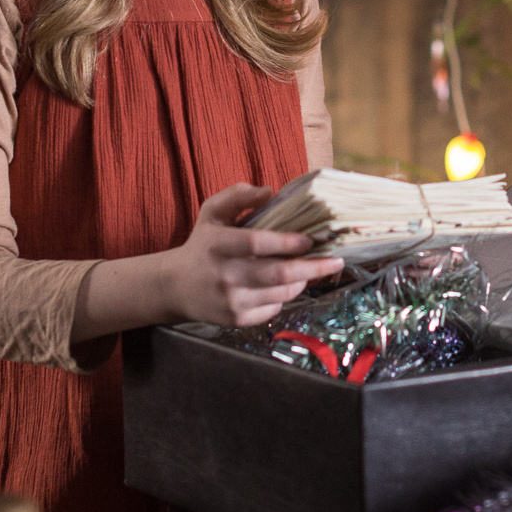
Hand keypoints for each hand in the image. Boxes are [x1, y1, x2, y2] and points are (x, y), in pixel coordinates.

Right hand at [158, 183, 344, 327]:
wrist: (175, 287)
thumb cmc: (202, 244)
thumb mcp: (212, 212)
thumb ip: (237, 196)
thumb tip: (269, 191)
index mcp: (218, 244)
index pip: (257, 243)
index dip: (287, 243)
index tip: (310, 240)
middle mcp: (224, 275)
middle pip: (278, 274)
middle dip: (313, 268)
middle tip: (335, 261)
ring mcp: (230, 300)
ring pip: (281, 293)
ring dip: (302, 281)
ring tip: (311, 269)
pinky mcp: (236, 319)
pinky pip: (273, 308)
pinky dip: (285, 296)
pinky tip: (285, 285)